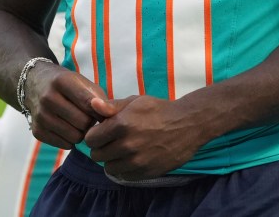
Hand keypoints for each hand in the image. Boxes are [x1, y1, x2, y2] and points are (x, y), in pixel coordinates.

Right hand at [22, 61, 107, 149]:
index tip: (103, 113)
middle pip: (83, 122)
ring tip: (79, 123)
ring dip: (82, 133)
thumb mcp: (83, 83)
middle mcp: (48, 98)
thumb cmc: (67, 85)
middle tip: (89, 118)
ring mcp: (40, 116)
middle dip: (90, 123)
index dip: (100, 111)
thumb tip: (111, 118)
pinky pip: (65, 145)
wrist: (36, 84)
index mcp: (62, 81)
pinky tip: (69, 129)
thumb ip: (99, 98)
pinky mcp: (37, 131)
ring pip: (75, 136)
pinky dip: (71, 140)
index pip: (89, 103)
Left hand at [84, 95, 209, 180]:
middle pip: (97, 156)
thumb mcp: (135, 101)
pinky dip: (125, 169)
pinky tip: (133, 158)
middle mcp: (127, 145)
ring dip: (112, 160)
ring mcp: (137, 162)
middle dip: (101, 148)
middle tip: (112, 141)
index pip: (91, 139)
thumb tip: (92, 104)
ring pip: (109, 168)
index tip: (102, 132)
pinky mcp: (146, 173)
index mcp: (121, 124)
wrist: (187, 125)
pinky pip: (124, 176)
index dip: (95, 135)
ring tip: (123, 150)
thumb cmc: (159, 110)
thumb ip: (112, 106)